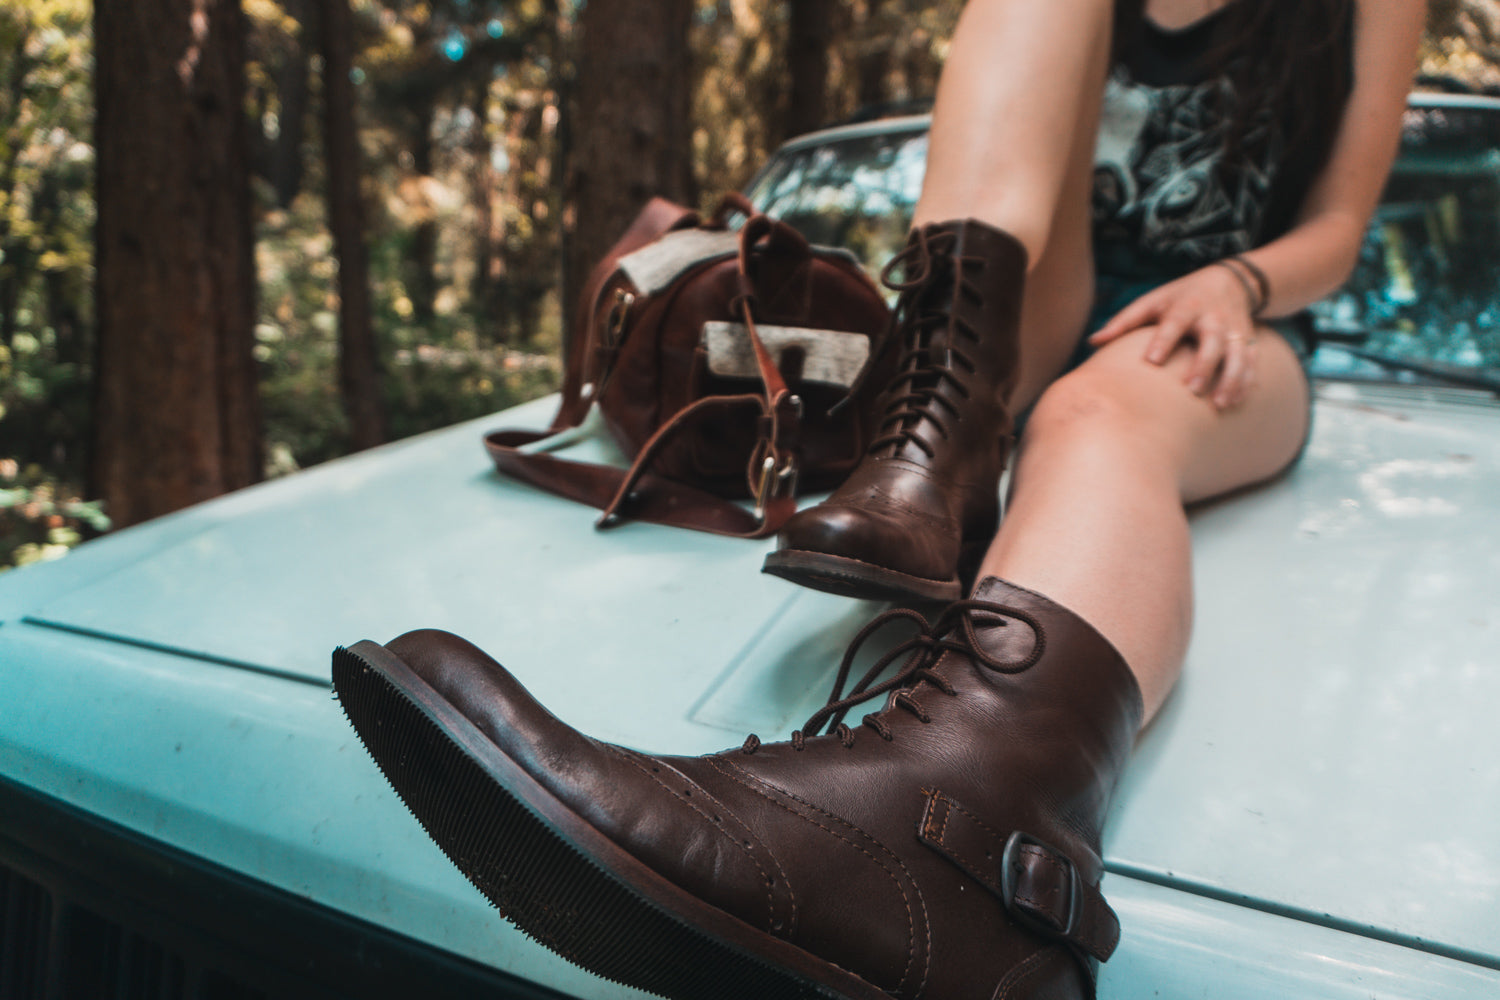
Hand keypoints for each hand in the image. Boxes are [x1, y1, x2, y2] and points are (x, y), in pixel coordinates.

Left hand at [1088, 264, 1260, 409]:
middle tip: (1192, 390)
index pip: (1175, 322)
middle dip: (1205, 365)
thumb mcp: (1152, 302)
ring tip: (1221, 404)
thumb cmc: (1179, 297)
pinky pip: (1252, 363)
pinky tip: (1236, 403)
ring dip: (1232, 379)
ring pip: (1238, 355)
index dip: (1164, 340)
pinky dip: (1247, 382)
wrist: (1229, 282)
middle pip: (1213, 340)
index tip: (1153, 361)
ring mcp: (1235, 330)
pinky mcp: (1249, 341)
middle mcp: (1213, 317)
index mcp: (1186, 306)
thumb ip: (1124, 322)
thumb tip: (1092, 342)